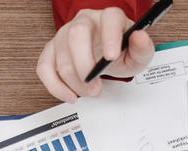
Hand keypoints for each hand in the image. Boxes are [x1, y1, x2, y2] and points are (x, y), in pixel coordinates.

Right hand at [37, 7, 155, 102]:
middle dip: (84, 66)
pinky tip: (69, 95)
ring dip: (73, 81)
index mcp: (108, 18)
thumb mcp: (138, 55)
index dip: (109, 36)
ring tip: (88, 93)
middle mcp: (85, 21)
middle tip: (95, 88)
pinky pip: (44, 67)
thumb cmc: (121, 52)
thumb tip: (139, 37)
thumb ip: (142, 48)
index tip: (111, 56)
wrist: (107, 57)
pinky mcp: (52, 50)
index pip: (109, 18)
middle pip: (76, 35)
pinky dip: (55, 85)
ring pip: (60, 54)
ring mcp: (65, 34)